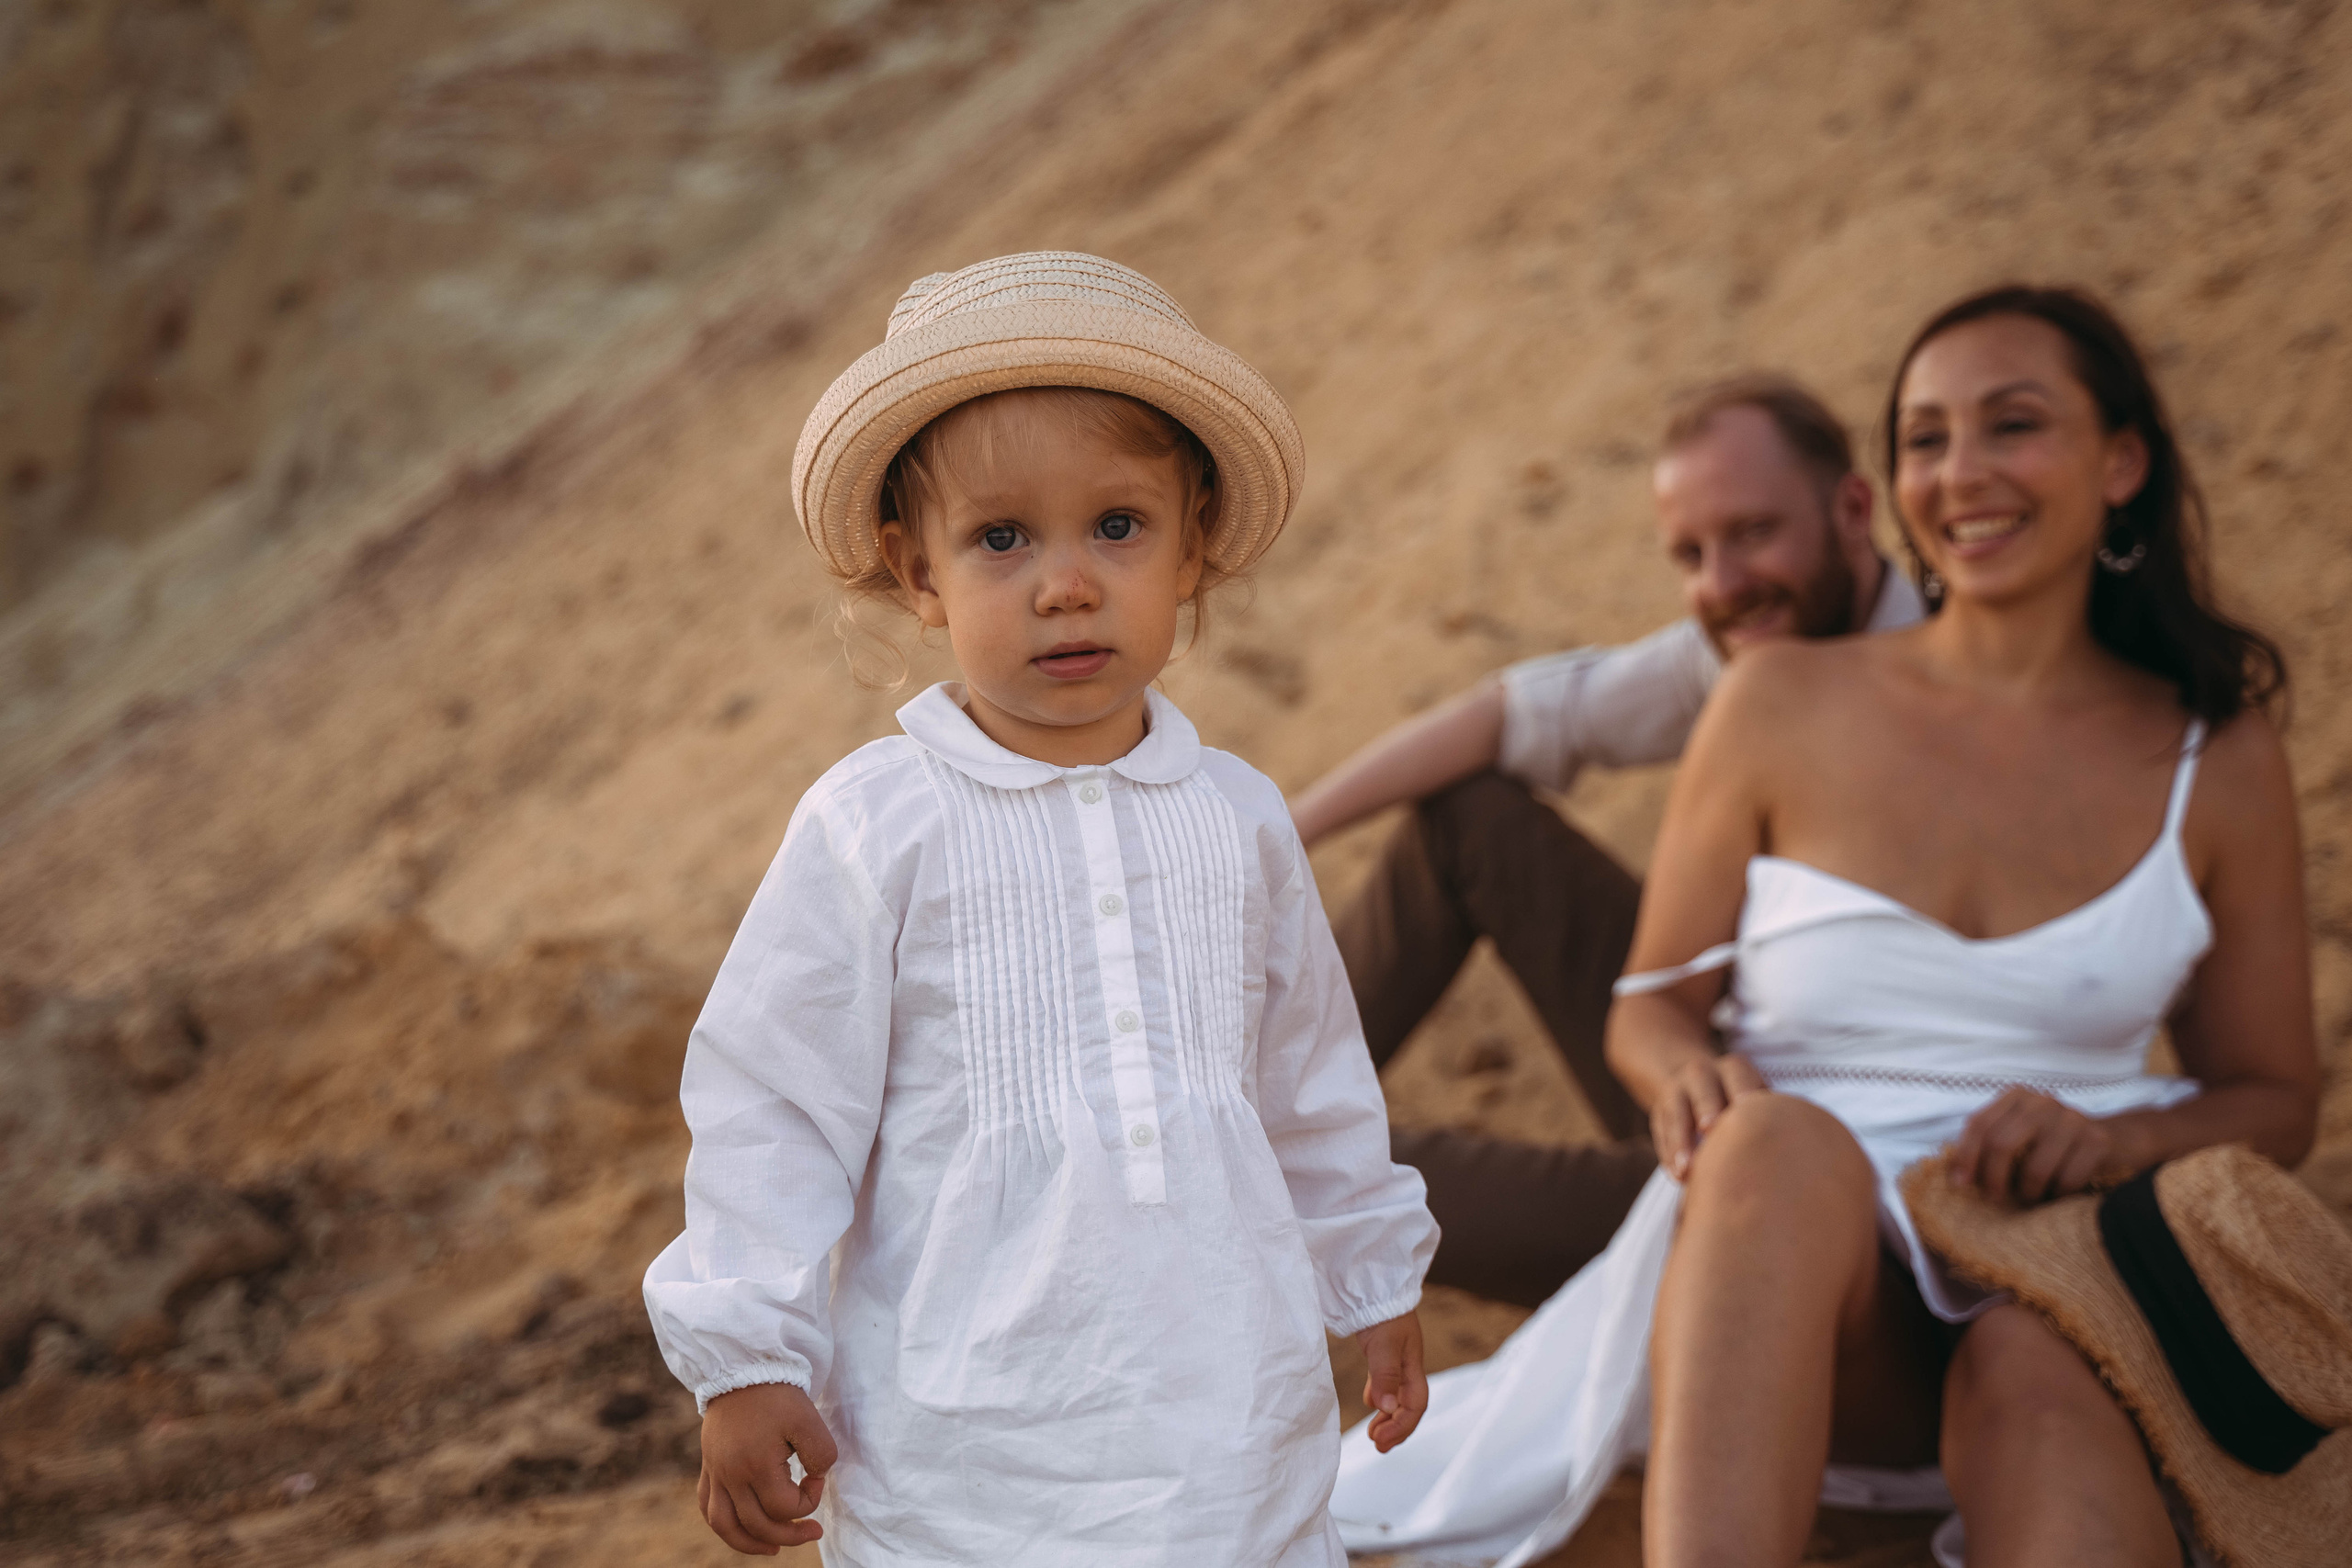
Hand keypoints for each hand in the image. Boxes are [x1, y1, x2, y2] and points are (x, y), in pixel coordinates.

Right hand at [698, 1382, 837, 1554]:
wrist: (741, 1368)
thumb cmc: (777, 1393)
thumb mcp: (809, 1420)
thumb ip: (821, 1454)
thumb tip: (816, 1478)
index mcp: (754, 1465)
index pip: (783, 1507)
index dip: (808, 1501)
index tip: (819, 1478)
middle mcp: (729, 1475)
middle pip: (756, 1524)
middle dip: (790, 1533)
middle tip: (814, 1530)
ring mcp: (715, 1472)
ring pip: (725, 1525)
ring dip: (750, 1542)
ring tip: (774, 1549)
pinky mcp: (709, 1466)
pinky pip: (708, 1508)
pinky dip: (724, 1525)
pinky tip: (742, 1529)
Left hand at [1355, 1311, 1427, 1452]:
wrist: (1374, 1284)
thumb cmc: (1383, 1310)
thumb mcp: (1384, 1344)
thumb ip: (1385, 1376)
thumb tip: (1386, 1410)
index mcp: (1413, 1365)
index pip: (1416, 1405)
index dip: (1401, 1426)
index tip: (1379, 1441)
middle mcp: (1408, 1365)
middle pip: (1410, 1405)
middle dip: (1397, 1428)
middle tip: (1377, 1445)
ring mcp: (1397, 1359)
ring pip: (1398, 1396)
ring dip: (1389, 1416)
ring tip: (1374, 1432)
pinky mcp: (1383, 1352)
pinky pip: (1388, 1383)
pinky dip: (1381, 1397)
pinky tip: (1372, 1402)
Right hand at [1651, 1054, 1767, 1179]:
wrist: (1694, 1080)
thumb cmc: (1741, 1098)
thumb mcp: (1754, 1091)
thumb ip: (1771, 1111)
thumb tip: (1805, 1144)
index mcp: (1733, 1068)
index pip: (1739, 1077)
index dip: (1742, 1092)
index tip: (1748, 1112)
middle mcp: (1702, 1074)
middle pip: (1704, 1089)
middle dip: (1707, 1108)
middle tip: (1711, 1129)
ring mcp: (1676, 1091)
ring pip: (1676, 1113)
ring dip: (1681, 1141)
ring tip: (1688, 1169)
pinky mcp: (1659, 1112)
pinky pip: (1661, 1133)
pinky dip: (1669, 1155)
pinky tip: (1679, 1177)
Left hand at [1948, 1087, 2128, 1204]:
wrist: (2118, 1140)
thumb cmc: (2055, 1144)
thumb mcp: (2021, 1135)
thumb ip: (1990, 1143)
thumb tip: (1954, 1173)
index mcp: (2017, 1096)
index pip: (1979, 1123)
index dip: (1966, 1156)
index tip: (1960, 1184)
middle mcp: (2043, 1102)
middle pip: (2001, 1144)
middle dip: (1993, 1179)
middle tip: (1995, 1198)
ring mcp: (2073, 1118)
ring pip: (2034, 1168)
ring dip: (2028, 1193)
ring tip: (2029, 1199)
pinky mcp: (2098, 1141)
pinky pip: (2066, 1180)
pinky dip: (2057, 1196)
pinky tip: (2057, 1196)